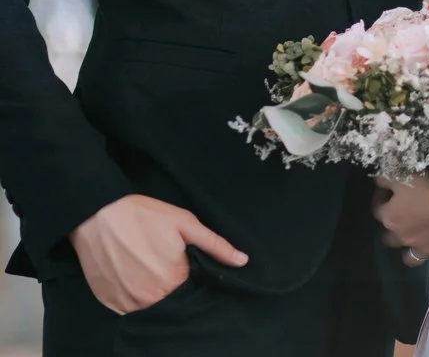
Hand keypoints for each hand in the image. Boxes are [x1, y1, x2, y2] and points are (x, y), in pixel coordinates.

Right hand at [69, 195, 248, 314]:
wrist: (96, 214)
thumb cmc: (143, 216)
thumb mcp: (185, 224)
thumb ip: (215, 245)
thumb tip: (242, 261)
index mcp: (174, 280)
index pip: (190, 285)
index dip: (186, 271)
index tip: (176, 257)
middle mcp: (150, 297)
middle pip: (169, 296)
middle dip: (168, 280)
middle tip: (155, 257)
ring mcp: (126, 302)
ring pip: (147, 302)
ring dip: (148, 289)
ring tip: (141, 263)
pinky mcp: (107, 301)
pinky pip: (126, 305)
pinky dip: (129, 293)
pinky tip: (127, 271)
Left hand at [376, 175, 428, 265]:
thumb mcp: (403, 174)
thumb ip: (386, 179)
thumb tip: (379, 181)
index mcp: (391, 217)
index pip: (377, 207)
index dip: (382, 196)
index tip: (389, 187)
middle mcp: (404, 237)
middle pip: (389, 238)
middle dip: (393, 228)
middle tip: (404, 215)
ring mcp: (424, 248)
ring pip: (410, 257)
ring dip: (411, 250)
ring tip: (418, 240)